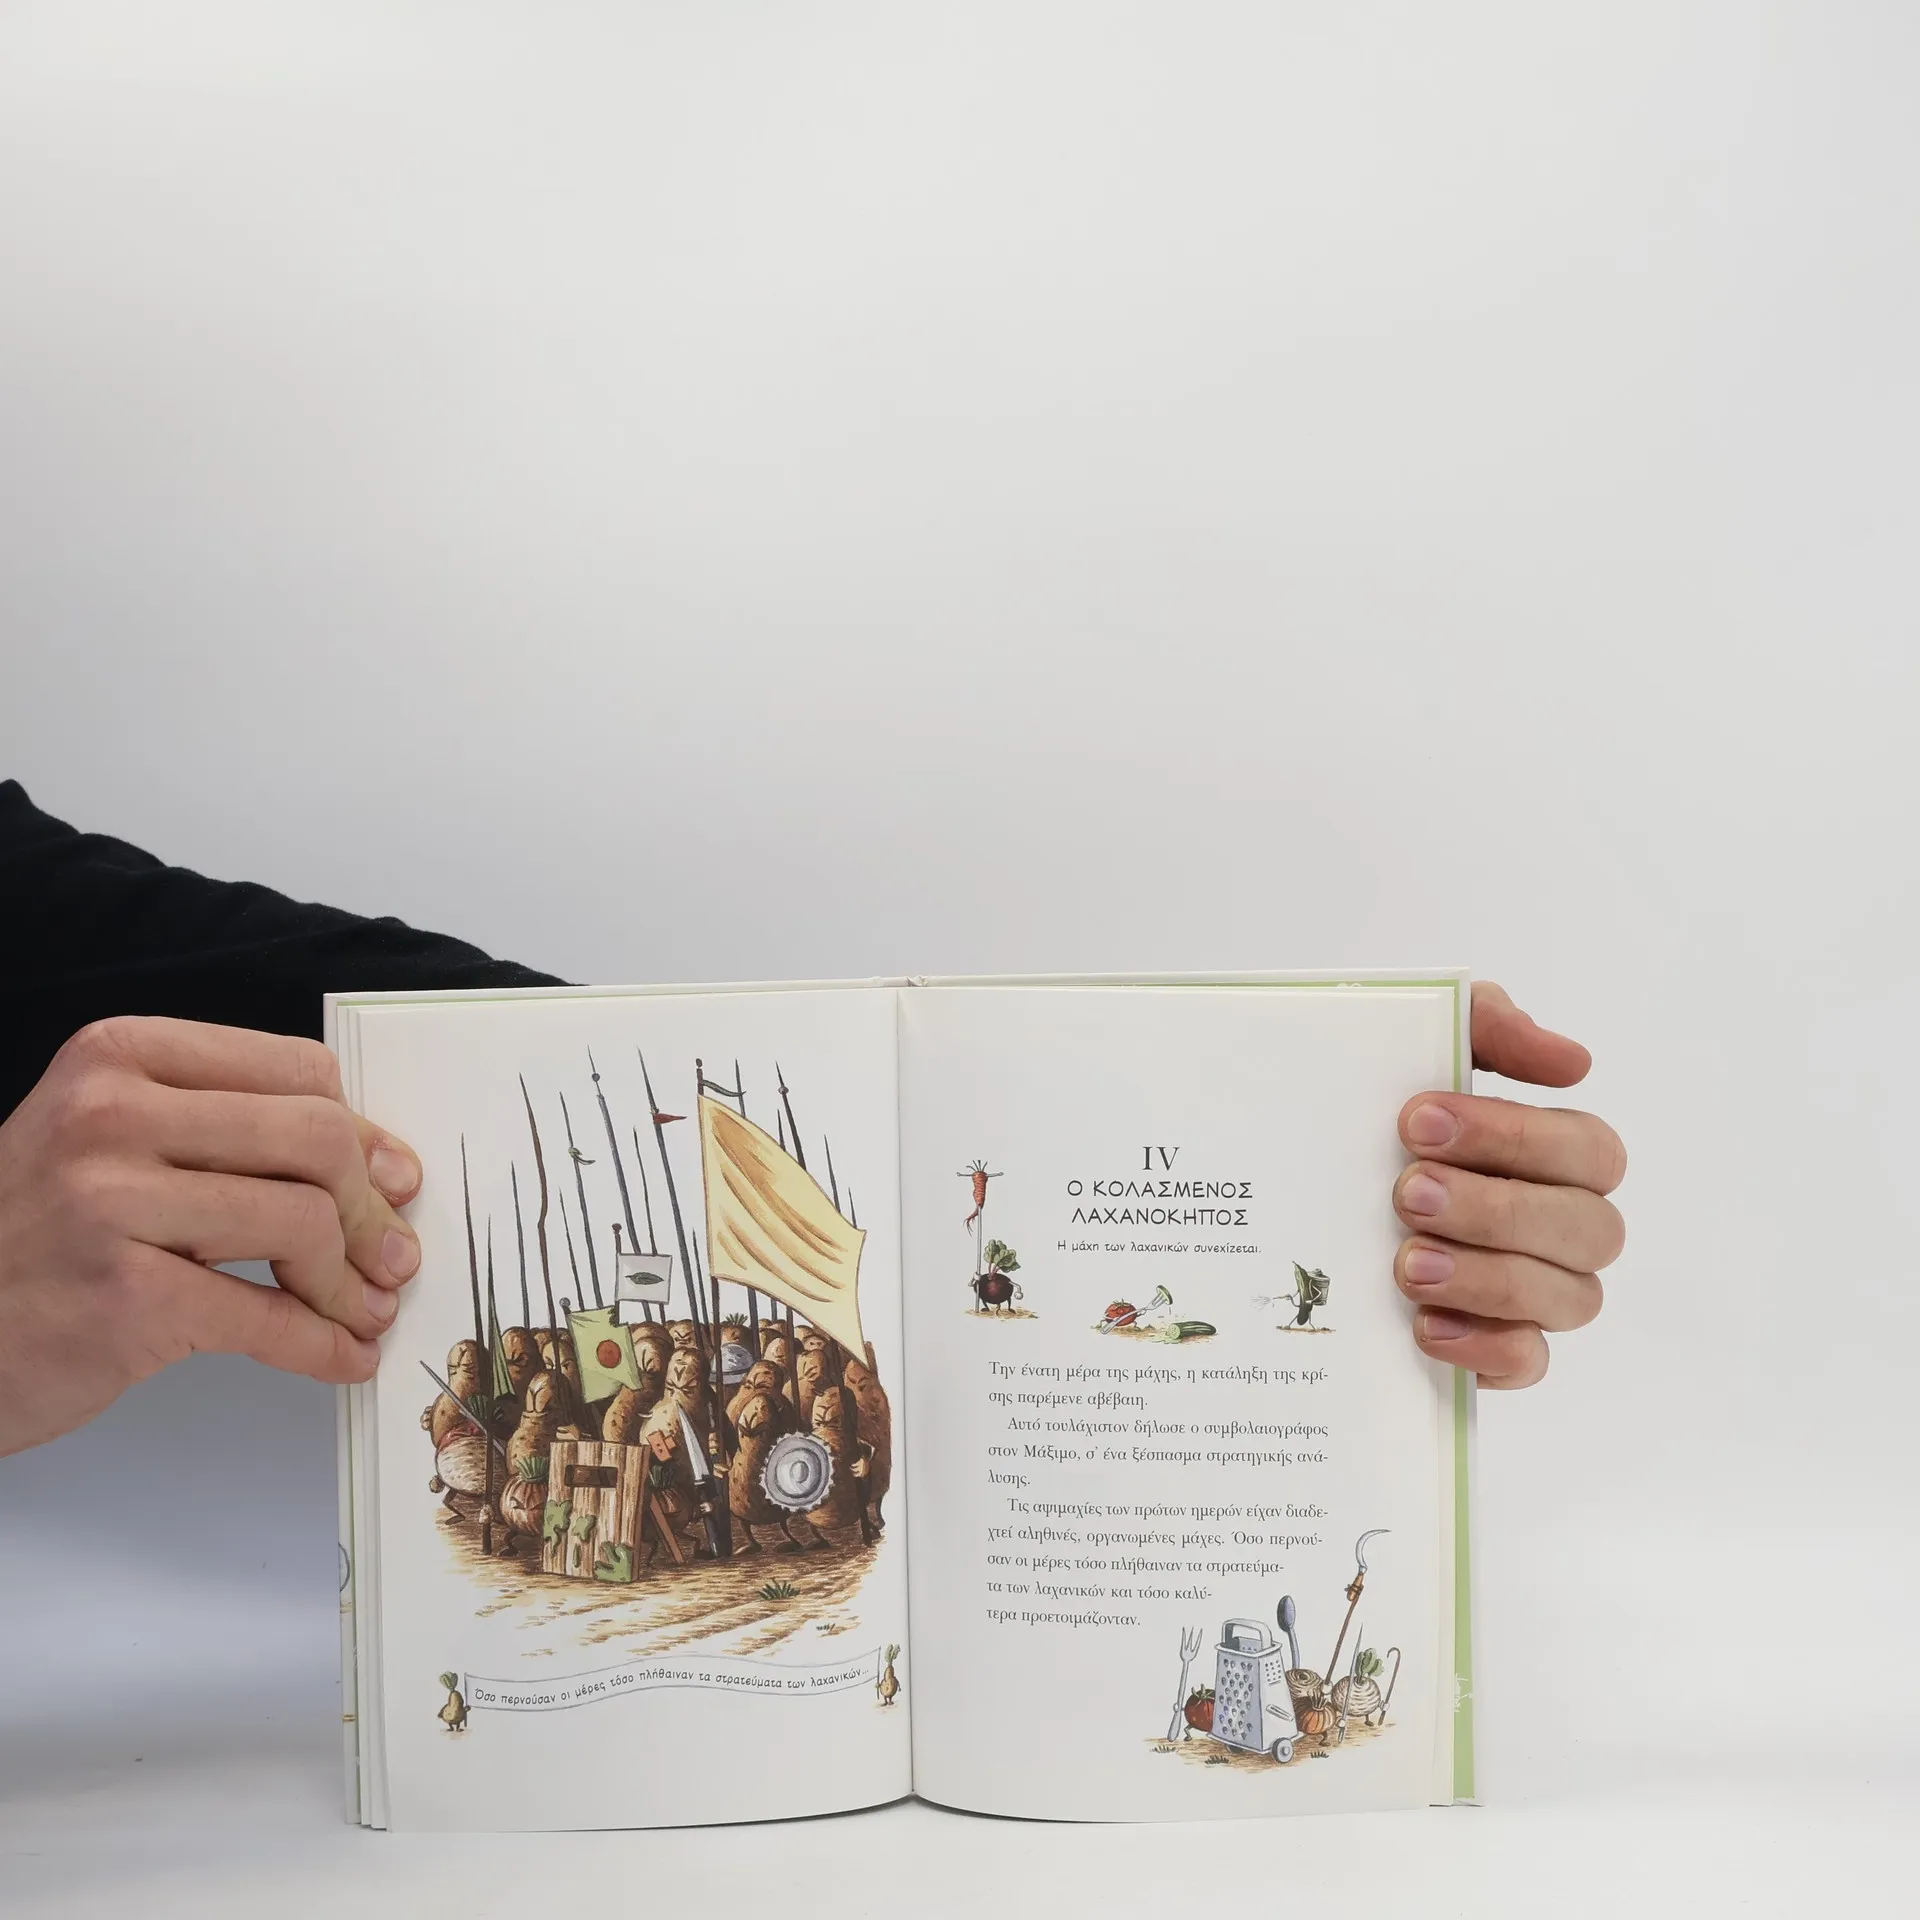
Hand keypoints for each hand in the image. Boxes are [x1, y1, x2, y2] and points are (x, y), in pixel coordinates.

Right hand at [0, 1016, 422, 1455]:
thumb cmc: (33, 1235)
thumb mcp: (111, 1144)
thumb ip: (227, 1132)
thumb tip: (380, 1164)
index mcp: (122, 1057)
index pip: (296, 1070)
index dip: (362, 1131)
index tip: (392, 1176)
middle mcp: (112, 1116)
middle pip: (315, 1139)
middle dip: (373, 1208)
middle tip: (393, 1254)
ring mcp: (111, 1205)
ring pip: (303, 1222)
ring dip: (351, 1281)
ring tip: (364, 1308)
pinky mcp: (123, 1299)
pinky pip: (265, 1317)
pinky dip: (320, 1344)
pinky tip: (341, 1355)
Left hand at [1392, 983, 1624, 1388]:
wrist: (1305, 1176)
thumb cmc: (1387, 1108)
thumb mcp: (1421, 1040)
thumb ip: (1488, 1024)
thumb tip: (1572, 1060)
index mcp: (1562, 1153)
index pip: (1586, 1148)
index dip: (1513, 1136)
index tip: (1418, 1119)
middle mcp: (1567, 1225)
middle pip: (1586, 1227)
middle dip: (1495, 1208)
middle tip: (1407, 1192)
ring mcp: (1543, 1291)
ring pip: (1568, 1298)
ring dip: (1488, 1279)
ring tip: (1409, 1264)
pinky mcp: (1504, 1347)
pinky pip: (1530, 1363)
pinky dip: (1487, 1349)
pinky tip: (1425, 1327)